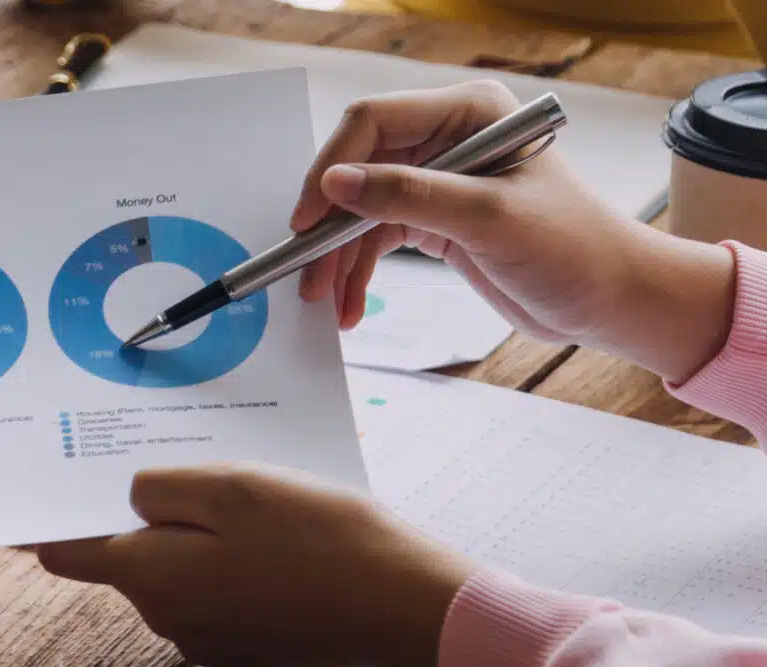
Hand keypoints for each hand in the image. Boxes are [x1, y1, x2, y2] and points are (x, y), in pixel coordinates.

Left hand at [32, 464, 475, 666]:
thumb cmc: (317, 537)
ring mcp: (205, 640)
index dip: (43, 523)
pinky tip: (279, 545)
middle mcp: (164, 618)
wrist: (400, 606)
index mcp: (147, 575)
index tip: (26, 501)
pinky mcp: (245, 649)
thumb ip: (161, 489)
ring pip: (178, 576)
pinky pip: (218, 597)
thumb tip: (128, 497)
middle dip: (148, 518)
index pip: (64, 552)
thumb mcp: (230, 487)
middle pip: (129, 558)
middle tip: (194, 472)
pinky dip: (232, 568)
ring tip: (258, 508)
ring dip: (198, 541)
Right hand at [295, 82, 735, 382]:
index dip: (333, 168)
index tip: (308, 220)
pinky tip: (348, 303)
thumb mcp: (487, 219)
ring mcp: (440, 180)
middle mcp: (450, 139)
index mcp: (470, 113)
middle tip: (307, 270)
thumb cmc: (572, 247)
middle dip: (329, 224)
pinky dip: (357, 271)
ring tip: (325, 300)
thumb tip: (336, 183)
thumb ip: (408, 195)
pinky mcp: (436, 220)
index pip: (375, 122)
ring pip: (361, 211)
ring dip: (338, 257)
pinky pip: (376, 239)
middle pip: (359, 169)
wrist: (609, 297)